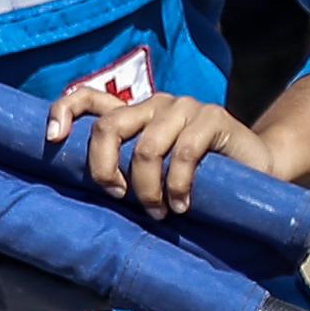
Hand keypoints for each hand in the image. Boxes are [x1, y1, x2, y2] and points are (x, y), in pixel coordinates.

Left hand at [46, 81, 271, 216]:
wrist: (257, 169)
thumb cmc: (196, 177)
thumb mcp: (152, 172)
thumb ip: (123, 168)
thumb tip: (80, 191)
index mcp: (132, 112)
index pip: (87, 98)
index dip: (64, 112)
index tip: (52, 140)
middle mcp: (154, 103)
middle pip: (109, 127)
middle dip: (105, 168)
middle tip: (118, 198)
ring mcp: (183, 107)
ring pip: (146, 147)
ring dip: (147, 188)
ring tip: (159, 212)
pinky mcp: (213, 116)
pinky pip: (185, 153)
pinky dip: (178, 185)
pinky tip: (182, 205)